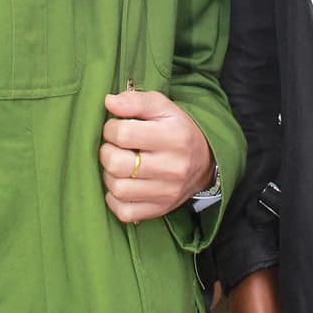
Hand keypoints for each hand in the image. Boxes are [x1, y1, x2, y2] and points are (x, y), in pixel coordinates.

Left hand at [101, 89, 212, 222]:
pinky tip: (123, 185)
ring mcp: (167, 192)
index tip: (115, 128)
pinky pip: (125, 212)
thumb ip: (136, 101)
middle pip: (117, 164)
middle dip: (106, 152)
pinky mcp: (160, 209)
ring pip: (118, 189)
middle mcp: (173, 167)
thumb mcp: (163, 107)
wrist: (206, 161)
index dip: (110, 128)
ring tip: (118, 166)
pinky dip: (116, 199)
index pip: (123, 134)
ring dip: (110, 176)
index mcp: (174, 136)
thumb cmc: (177, 130)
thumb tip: (109, 102)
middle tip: (114, 147)